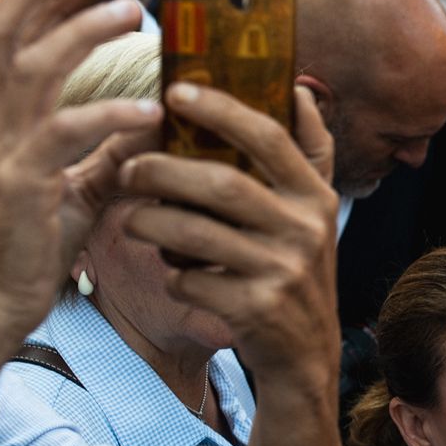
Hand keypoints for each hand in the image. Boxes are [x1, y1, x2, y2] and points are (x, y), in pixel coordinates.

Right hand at [0, 0, 158, 343]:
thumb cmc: (34, 246)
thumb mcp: (80, 186)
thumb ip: (107, 152)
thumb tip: (149, 120)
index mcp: (6, 118)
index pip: (12, 36)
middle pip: (4, 30)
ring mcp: (7, 151)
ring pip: (33, 68)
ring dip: (81, 32)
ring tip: (130, 12)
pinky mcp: (24, 186)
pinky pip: (64, 136)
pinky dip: (108, 115)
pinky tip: (149, 110)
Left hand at [115, 83, 339, 377]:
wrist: (307, 355)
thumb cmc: (295, 271)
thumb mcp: (315, 215)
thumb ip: (310, 156)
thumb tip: (301, 89)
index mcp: (316, 198)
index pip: (269, 138)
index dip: (221, 110)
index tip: (175, 90)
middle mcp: (306, 231)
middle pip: (222, 184)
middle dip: (163, 172)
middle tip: (128, 170)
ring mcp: (282, 272)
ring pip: (194, 234)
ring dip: (150, 224)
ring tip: (131, 220)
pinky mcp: (256, 310)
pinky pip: (191, 282)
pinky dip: (173, 277)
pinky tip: (173, 276)